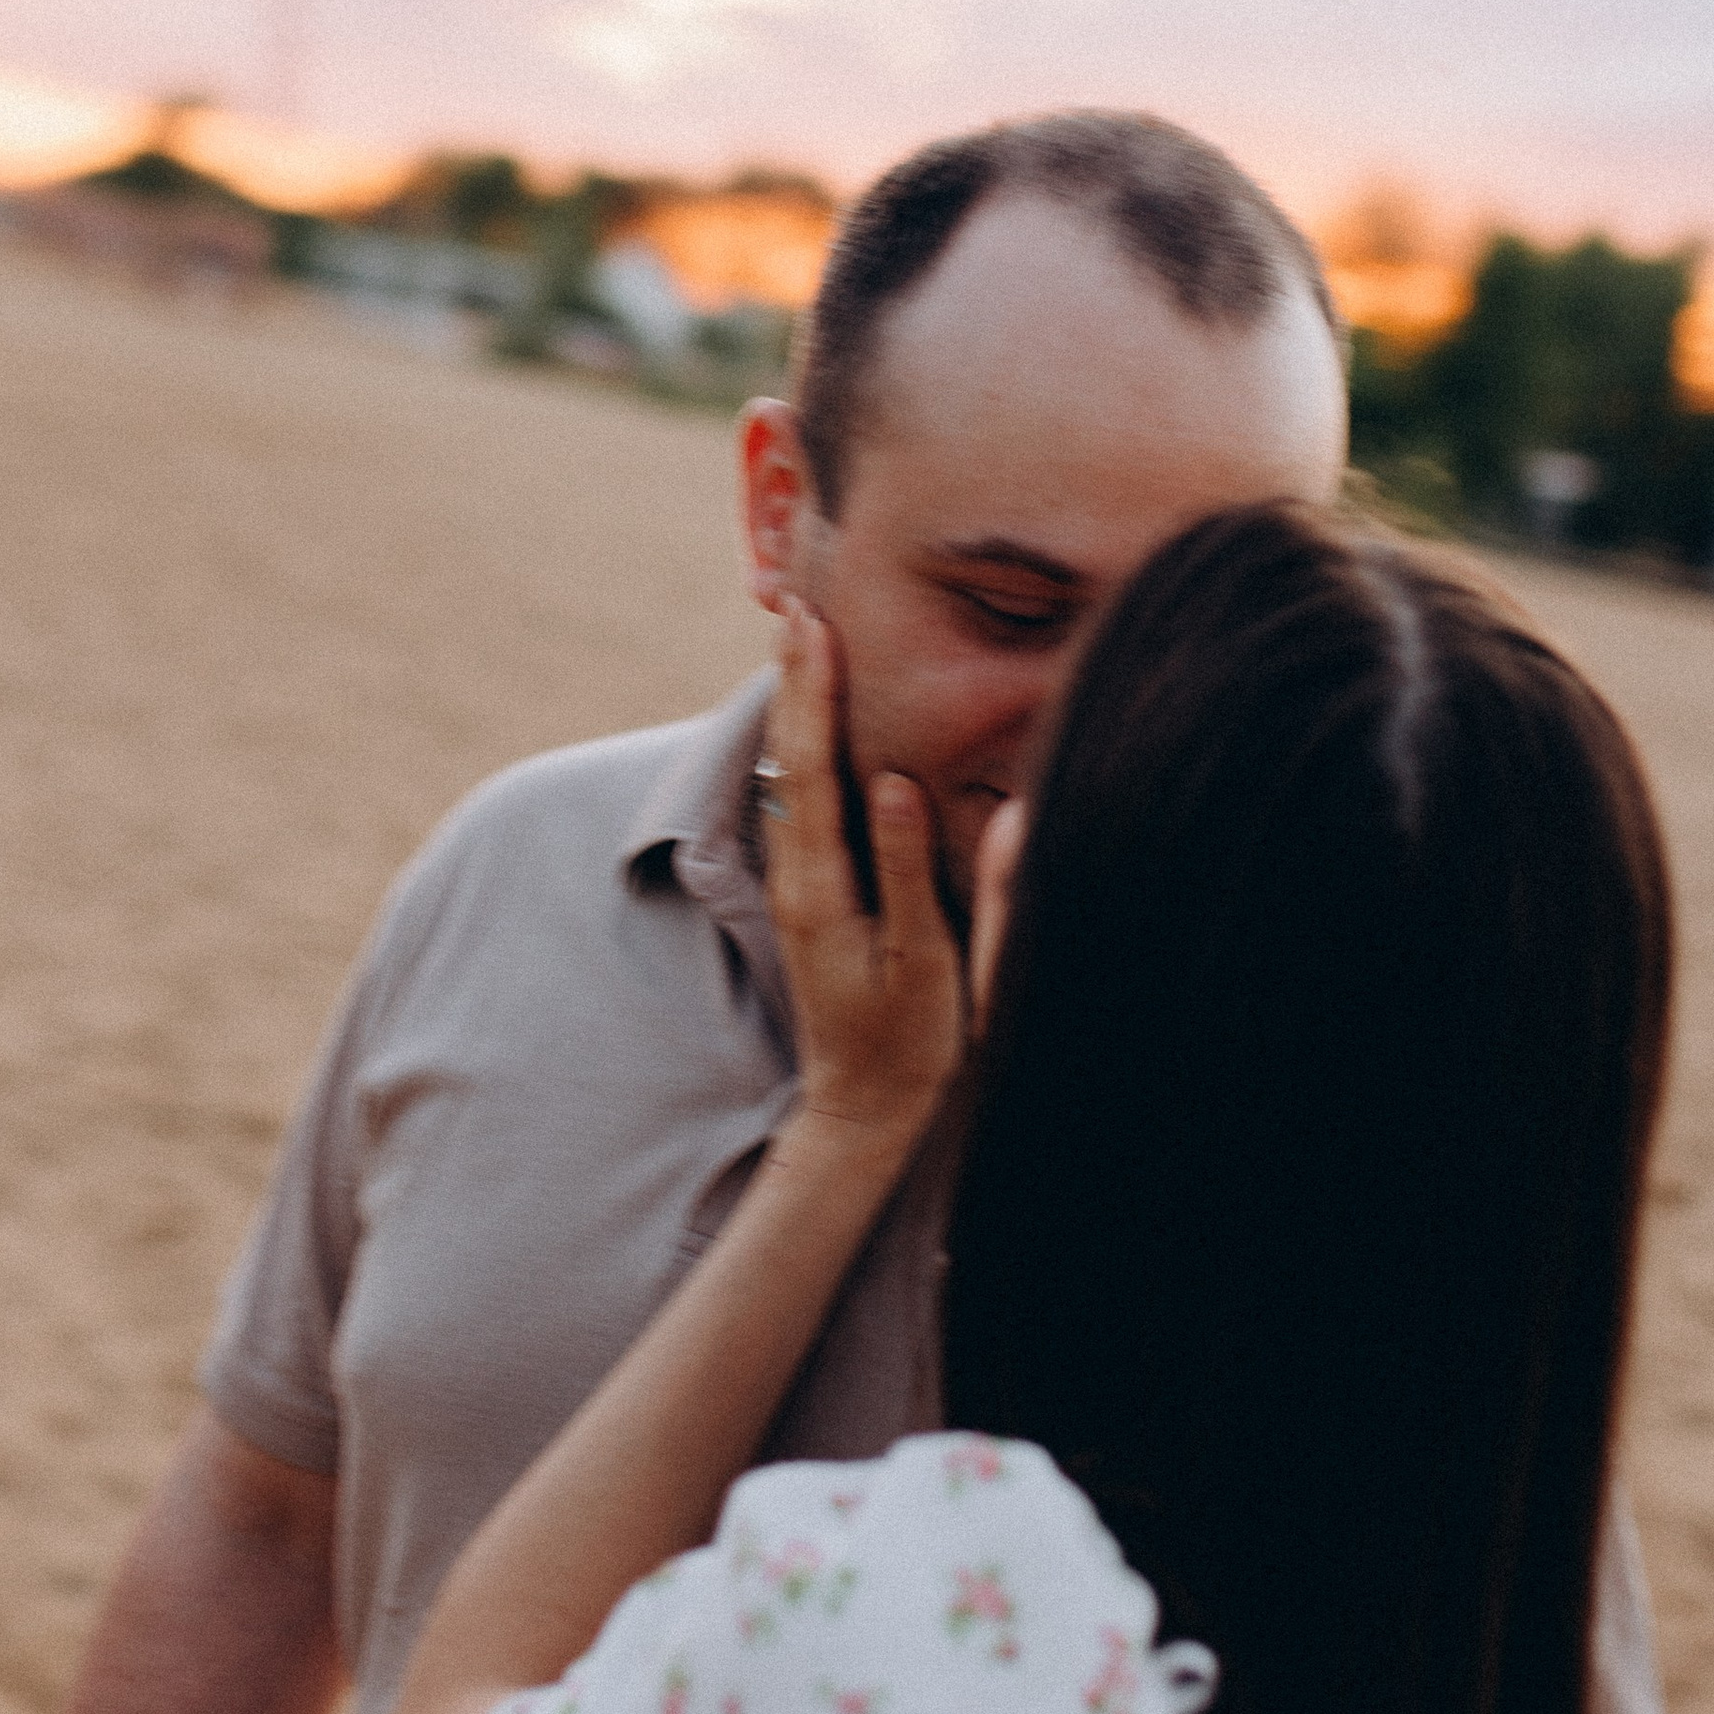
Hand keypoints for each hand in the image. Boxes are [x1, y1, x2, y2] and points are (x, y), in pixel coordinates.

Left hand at [762, 600, 964, 1142]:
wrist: (864, 1111)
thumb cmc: (910, 1044)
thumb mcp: (926, 965)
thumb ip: (912, 874)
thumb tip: (897, 785)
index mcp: (822, 886)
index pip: (812, 767)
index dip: (813, 693)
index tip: (814, 625)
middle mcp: (797, 875)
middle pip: (787, 757)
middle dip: (793, 677)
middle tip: (793, 602)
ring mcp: (800, 883)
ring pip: (790, 774)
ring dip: (795, 703)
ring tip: (799, 638)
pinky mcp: (814, 892)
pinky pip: (805, 796)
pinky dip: (809, 743)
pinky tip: (817, 720)